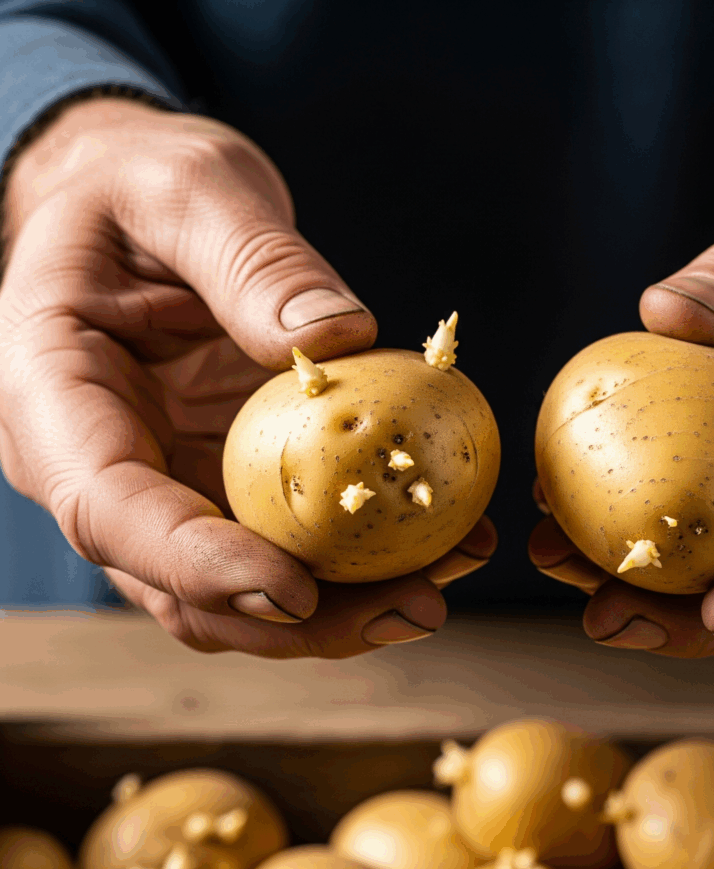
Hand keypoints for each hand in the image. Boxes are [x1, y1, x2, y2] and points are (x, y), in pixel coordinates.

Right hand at [0, 96, 494, 656]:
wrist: (139, 213)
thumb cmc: (141, 189)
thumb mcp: (190, 189)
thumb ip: (253, 261)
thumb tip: (339, 341)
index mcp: (58, 399)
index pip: (113, 511)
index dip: (200, 567)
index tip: (298, 591)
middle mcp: (107, 468)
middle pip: (185, 586)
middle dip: (299, 619)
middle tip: (416, 608)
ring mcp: (170, 487)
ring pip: (242, 591)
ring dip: (342, 611)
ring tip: (441, 589)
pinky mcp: (228, 486)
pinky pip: (288, 546)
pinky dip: (359, 563)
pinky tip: (438, 546)